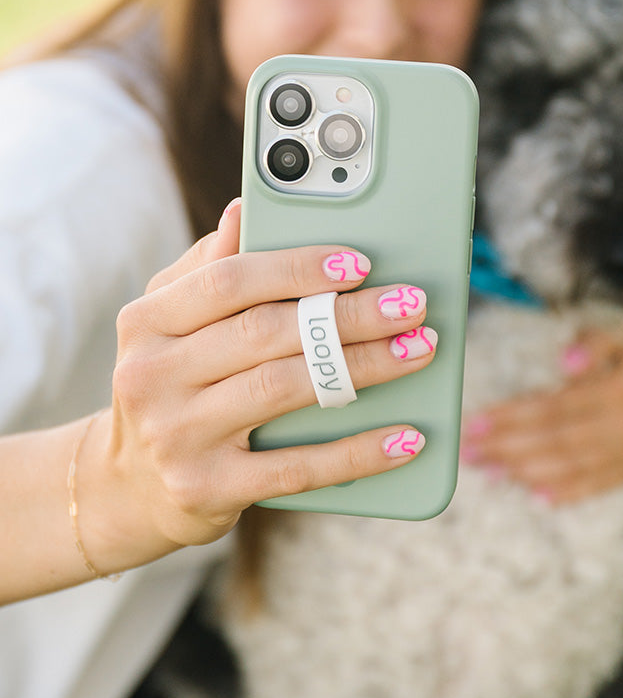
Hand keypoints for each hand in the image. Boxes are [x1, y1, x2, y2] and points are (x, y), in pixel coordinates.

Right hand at [81, 199, 434, 572]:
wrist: (129, 485)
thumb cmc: (170, 383)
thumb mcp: (169, 322)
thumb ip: (208, 269)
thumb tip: (242, 209)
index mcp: (148, 320)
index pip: (229, 281)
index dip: (297, 269)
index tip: (359, 264)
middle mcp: (154, 375)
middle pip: (266, 333)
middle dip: (349, 316)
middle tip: (411, 304)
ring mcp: (178, 436)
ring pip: (285, 390)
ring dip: (365, 368)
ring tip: (418, 350)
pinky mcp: (208, 488)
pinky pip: (297, 468)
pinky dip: (358, 451)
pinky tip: (406, 437)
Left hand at [460, 311, 622, 503]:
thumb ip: (599, 342)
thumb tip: (567, 363)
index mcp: (622, 390)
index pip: (556, 408)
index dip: (513, 418)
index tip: (476, 422)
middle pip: (558, 441)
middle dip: (508, 448)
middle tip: (469, 451)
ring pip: (576, 466)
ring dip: (528, 471)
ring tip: (490, 472)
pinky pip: (603, 483)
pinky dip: (570, 492)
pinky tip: (538, 497)